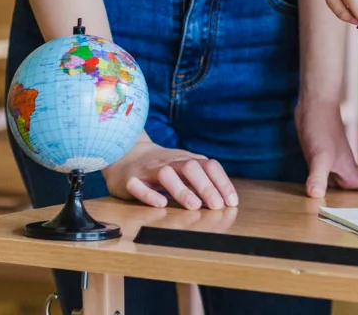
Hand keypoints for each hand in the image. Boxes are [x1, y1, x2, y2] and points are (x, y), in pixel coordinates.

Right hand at [103, 137, 238, 209]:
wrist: (126, 153)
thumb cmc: (162, 166)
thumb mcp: (184, 167)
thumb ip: (201, 179)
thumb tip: (224, 200)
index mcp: (186, 159)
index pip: (209, 165)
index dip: (222, 182)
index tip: (231, 202)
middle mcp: (170, 162)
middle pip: (190, 167)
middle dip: (206, 186)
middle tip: (216, 206)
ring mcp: (149, 169)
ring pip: (166, 174)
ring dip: (181, 189)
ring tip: (194, 206)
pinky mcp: (129, 180)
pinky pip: (138, 185)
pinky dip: (149, 194)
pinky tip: (160, 204)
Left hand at [299, 98, 357, 197]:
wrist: (315, 105)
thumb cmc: (321, 127)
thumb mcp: (319, 155)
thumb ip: (318, 175)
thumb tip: (315, 195)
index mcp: (349, 170)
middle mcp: (343, 169)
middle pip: (356, 192)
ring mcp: (333, 164)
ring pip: (342, 186)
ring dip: (342, 198)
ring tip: (341, 214)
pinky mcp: (322, 160)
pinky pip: (328, 179)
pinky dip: (326, 187)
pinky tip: (319, 192)